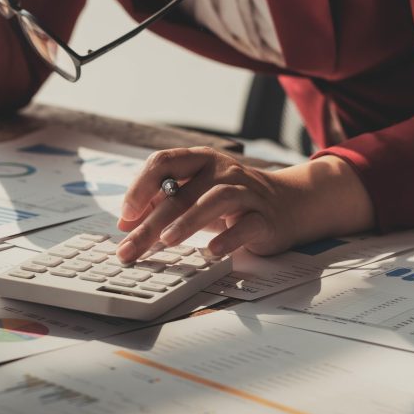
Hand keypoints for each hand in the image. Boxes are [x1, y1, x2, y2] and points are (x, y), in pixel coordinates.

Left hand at [115, 148, 374, 261]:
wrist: (288, 204)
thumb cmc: (231, 201)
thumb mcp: (195, 194)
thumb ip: (161, 203)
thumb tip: (125, 224)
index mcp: (200, 161)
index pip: (164, 162)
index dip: (141, 186)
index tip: (125, 214)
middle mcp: (222, 171)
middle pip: (180, 193)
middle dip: (150, 223)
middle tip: (129, 248)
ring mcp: (246, 192)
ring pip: (215, 200)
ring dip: (188, 221)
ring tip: (167, 240)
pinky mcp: (265, 218)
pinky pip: (247, 225)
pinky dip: (228, 238)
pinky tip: (211, 252)